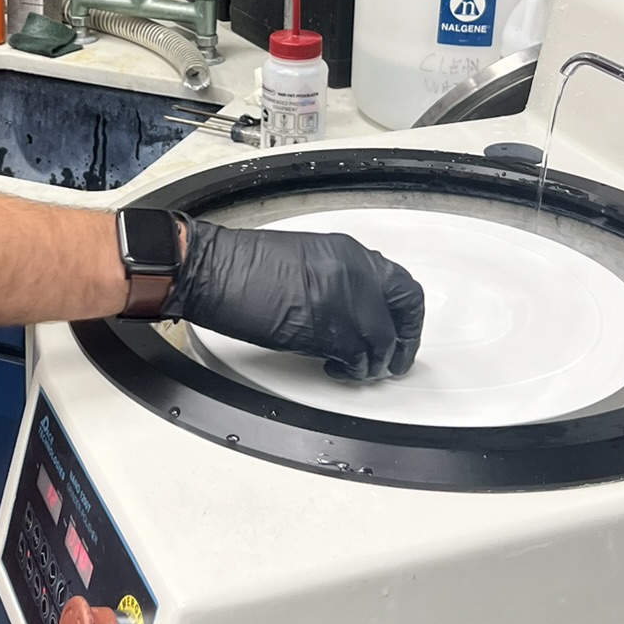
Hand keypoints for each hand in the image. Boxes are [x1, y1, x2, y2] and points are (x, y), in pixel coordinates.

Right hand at [165, 217, 424, 382]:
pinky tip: (336, 369)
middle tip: (394, 360)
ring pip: (382, 342)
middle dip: (405, 342)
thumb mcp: (307, 259)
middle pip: (405, 313)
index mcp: (350, 252)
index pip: (402, 285)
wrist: (216, 272)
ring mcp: (345, 301)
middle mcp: (356, 273)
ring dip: (373, 363)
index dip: (408, 316)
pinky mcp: (328, 330)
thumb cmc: (245, 266)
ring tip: (355, 369)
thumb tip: (356, 310)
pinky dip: (351, 371)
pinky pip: (357, 359)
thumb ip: (340, 280)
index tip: (402, 332)